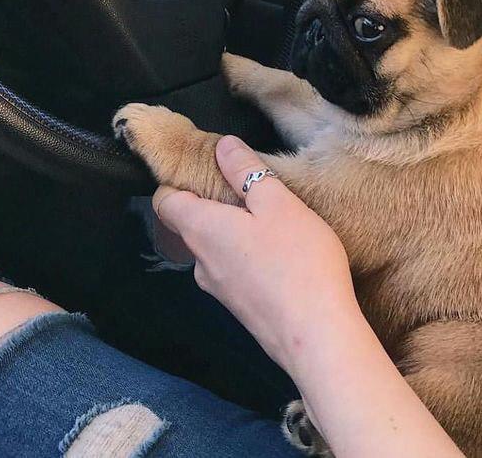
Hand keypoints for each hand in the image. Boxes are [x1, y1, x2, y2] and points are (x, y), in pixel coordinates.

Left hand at [153, 135, 359, 374]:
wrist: (317, 336)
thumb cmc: (297, 261)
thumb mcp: (277, 202)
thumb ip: (246, 170)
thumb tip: (222, 145)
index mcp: (201, 229)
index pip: (164, 201)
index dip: (177, 180)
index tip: (203, 168)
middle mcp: (200, 261)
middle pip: (190, 223)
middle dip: (212, 203)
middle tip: (247, 189)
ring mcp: (218, 290)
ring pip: (214, 248)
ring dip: (233, 231)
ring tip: (270, 221)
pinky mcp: (239, 308)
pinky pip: (232, 270)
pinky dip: (246, 256)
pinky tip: (279, 255)